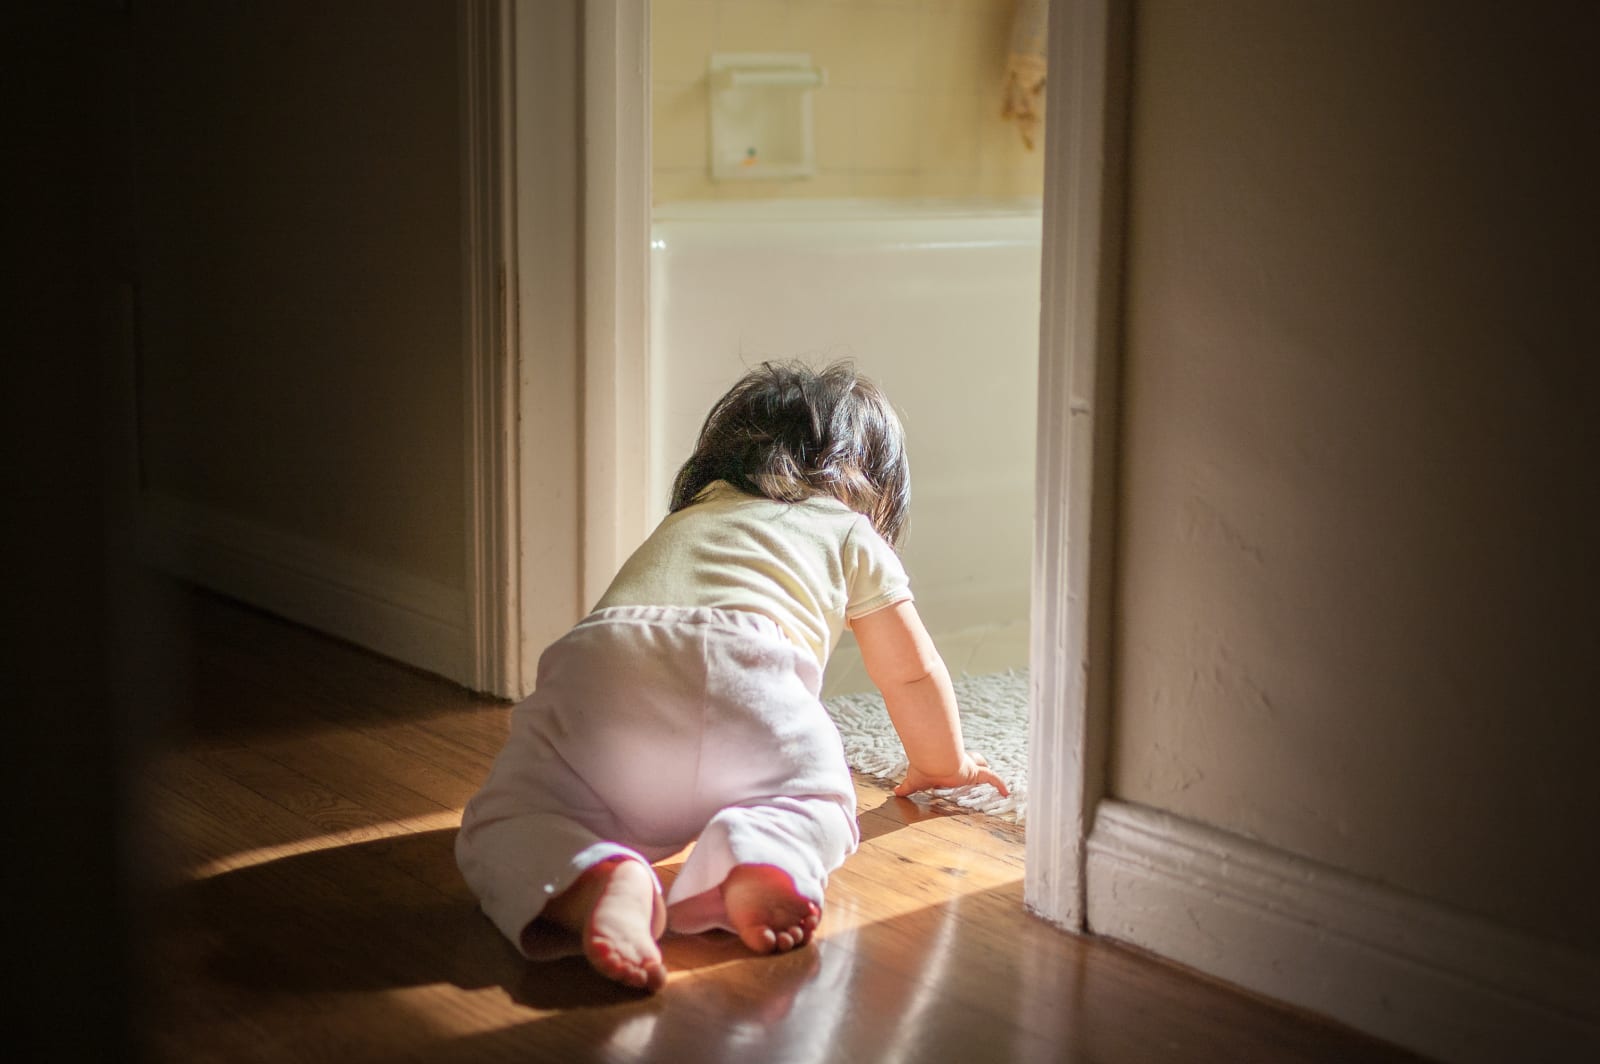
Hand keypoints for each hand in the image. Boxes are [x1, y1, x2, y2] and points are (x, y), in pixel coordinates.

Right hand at [893, 751, 1009, 797]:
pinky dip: (999, 784)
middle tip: (978, 765)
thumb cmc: (922, 767)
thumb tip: (894, 793)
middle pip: (971, 758)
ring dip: (986, 769)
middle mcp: (957, 762)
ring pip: (980, 764)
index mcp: (945, 764)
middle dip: (975, 761)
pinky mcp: (974, 773)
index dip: (957, 766)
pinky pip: (991, 778)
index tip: (954, 770)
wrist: (931, 760)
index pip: (953, 763)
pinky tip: (1006, 792)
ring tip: (996, 780)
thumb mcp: (914, 781)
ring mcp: (967, 767)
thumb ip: (906, 788)